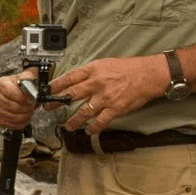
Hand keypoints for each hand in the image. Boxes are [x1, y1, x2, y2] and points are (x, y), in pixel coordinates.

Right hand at [0, 68, 37, 129]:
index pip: (10, 92)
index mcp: (1, 83)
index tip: (30, 98)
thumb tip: (28, 88)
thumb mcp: (26, 76)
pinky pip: (12, 125)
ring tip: (29, 110)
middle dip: (25, 107)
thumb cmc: (23, 85)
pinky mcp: (0, 120)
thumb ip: (28, 78)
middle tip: (31, 105)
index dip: (22, 97)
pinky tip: (25, 116)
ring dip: (25, 115)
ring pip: (12, 117)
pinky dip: (21, 123)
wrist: (21, 92)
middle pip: (12, 106)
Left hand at [47, 55, 169, 133]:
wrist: (148, 74)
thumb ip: (90, 72)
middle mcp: (97, 83)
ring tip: (67, 126)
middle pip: (72, 94)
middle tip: (48, 108)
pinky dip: (94, 128)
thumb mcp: (105, 63)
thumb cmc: (128, 68)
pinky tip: (89, 130)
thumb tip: (76, 80)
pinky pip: (101, 121)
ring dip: (73, 120)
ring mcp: (106, 97)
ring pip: (84, 111)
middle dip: (57, 102)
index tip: (47, 90)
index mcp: (93, 70)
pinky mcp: (116, 108)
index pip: (69, 77)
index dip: (56, 85)